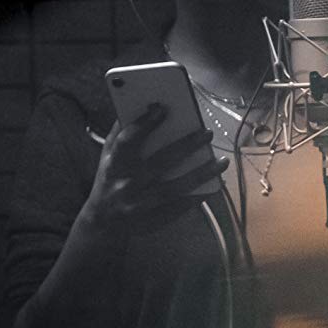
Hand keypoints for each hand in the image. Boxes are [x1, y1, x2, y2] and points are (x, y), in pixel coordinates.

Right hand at [82, 103, 227, 233]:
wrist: (104, 223)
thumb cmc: (110, 181)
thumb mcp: (107, 157)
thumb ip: (120, 133)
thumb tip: (138, 103)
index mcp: (113, 165)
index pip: (127, 141)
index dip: (143, 124)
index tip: (162, 108)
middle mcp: (127, 184)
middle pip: (160, 162)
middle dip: (185, 146)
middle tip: (207, 133)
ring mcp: (142, 204)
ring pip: (176, 188)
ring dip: (202, 173)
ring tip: (222, 161)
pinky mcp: (155, 219)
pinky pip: (183, 206)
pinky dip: (200, 194)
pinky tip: (215, 183)